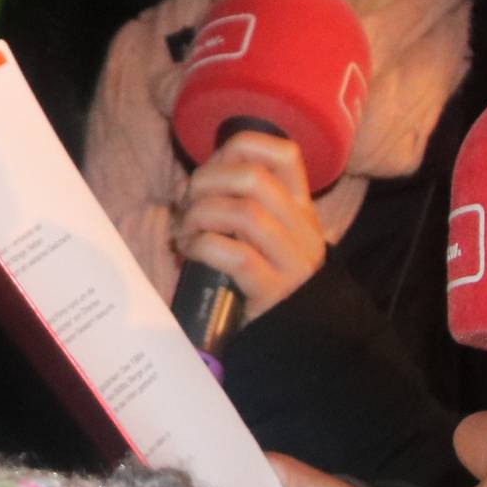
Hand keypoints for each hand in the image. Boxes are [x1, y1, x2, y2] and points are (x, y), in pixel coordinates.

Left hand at [172, 130, 326, 318]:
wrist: (293, 339)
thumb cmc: (260, 280)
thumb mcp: (256, 236)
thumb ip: (232, 205)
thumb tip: (186, 186)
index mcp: (300, 208)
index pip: (285, 153)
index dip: (240, 147)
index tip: (212, 166)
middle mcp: (302, 229)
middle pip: (255, 177)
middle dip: (207, 181)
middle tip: (186, 203)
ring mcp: (292, 261)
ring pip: (245, 213)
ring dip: (200, 215)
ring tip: (183, 232)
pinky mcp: (274, 291)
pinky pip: (236, 255)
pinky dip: (202, 246)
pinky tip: (189, 252)